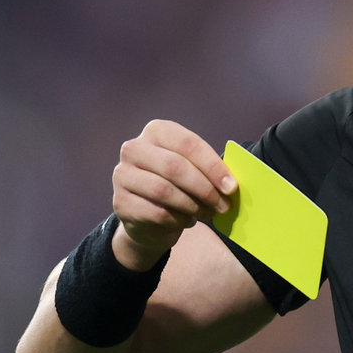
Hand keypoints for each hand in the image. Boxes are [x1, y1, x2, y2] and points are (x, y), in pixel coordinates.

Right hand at [110, 120, 237, 269]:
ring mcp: (122, 175)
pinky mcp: (120, 202)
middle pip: (175, 167)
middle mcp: (134, 148)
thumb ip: (209, 170)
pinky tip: (187, 221)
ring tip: (208, 213)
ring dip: (193, 206)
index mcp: (156, 131)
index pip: (188, 144)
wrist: (148, 216)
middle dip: (205, 188)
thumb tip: (232, 183)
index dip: (213, 166)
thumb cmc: (178, 185)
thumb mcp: (193, 170)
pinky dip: (178, 220)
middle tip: (223, 205)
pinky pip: (156, 212)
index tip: (232, 186)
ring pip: (164, 191)